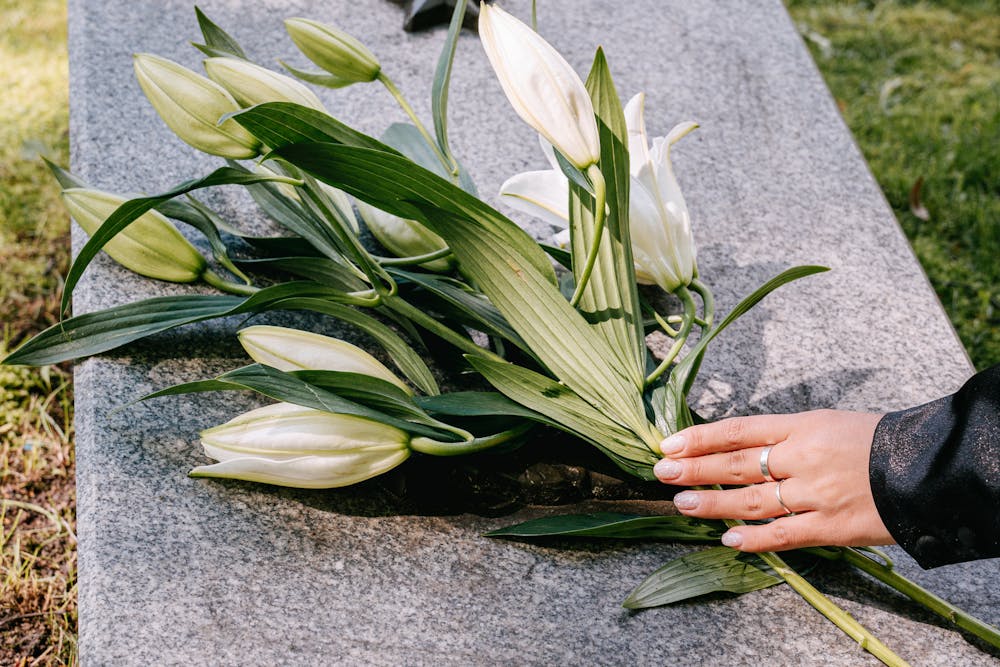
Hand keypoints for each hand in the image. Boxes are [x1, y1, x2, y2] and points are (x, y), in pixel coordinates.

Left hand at [653, 410, 894, 551]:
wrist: (926, 469)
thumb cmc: (874, 442)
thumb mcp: (826, 422)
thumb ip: (784, 435)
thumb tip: (737, 446)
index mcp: (802, 426)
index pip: (739, 430)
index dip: (700, 438)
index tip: (669, 443)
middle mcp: (803, 458)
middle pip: (737, 464)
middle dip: (694, 468)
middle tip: (661, 472)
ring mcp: (815, 495)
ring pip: (752, 501)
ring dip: (712, 504)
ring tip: (682, 503)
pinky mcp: (832, 527)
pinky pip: (784, 535)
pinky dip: (754, 539)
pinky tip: (728, 538)